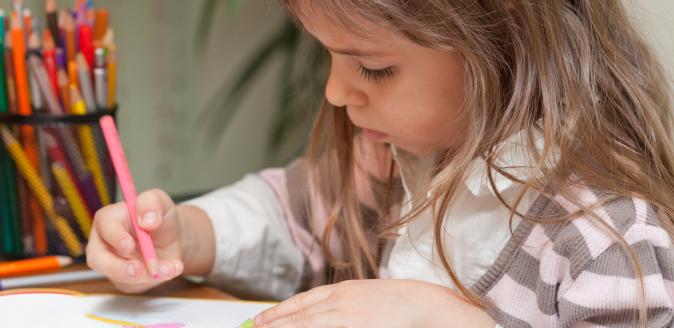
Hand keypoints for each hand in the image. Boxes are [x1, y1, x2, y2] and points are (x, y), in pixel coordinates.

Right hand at [86, 189, 183, 292]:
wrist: (172, 237)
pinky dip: (154, 280)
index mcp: (108, 219)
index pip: (104, 228)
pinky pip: (135, 284)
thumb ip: (152, 202)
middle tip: (139, 270)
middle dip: (118, 268)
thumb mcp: (159, 200)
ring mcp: (112, 263)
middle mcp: (104, 243)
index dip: (115, 238)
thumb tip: (147, 220)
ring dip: (145, 275)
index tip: (129, 245)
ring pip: (119, 276)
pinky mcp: (124, 279)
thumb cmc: (159, 216)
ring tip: (171, 267)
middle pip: (98, 259)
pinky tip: (171, 270)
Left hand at [253, 279, 495, 327]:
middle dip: (275, 322)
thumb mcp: (373, 297)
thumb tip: (330, 312)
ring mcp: (347, 317)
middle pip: (300, 314)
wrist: (431, 306)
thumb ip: (351, 304)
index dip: (283, 310)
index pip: (305, 301)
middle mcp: (341, 302)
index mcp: (346, 290)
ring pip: (306, 324)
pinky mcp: (355, 327)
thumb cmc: (408, 303)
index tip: (265, 318)